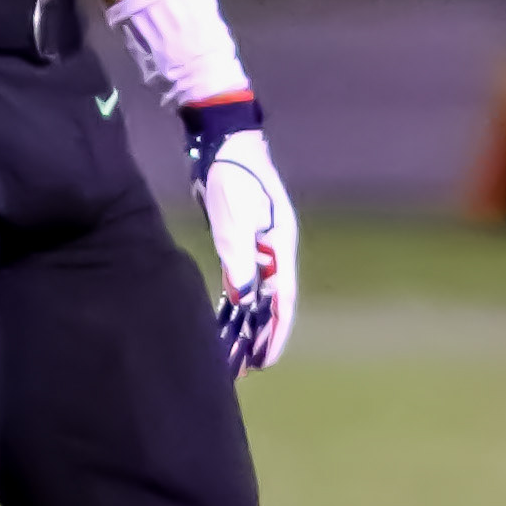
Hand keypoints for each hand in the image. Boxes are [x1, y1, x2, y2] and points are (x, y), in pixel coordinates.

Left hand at [183, 102, 298, 377]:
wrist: (223, 139)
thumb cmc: (232, 176)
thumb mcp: (235, 218)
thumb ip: (239, 259)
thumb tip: (243, 300)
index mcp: (280, 245)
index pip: (282, 298)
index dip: (276, 331)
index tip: (267, 360)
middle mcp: (273, 249)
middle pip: (270, 299)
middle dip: (261, 333)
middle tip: (247, 366)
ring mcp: (257, 243)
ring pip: (255, 291)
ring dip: (247, 319)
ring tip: (235, 350)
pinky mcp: (238, 237)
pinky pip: (240, 277)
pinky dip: (235, 299)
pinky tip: (227, 316)